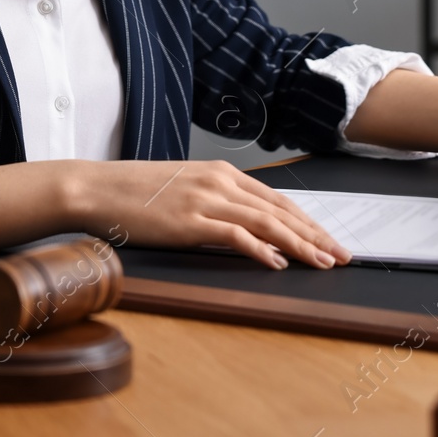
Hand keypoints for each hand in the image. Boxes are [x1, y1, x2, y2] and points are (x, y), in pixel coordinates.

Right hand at [68, 159, 351, 270]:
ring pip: (266, 223)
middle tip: (340, 255)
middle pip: (280, 211)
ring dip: (299, 245)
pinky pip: (235, 235)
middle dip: (315, 234)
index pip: (277, 199)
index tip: (328, 239)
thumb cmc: (134, 192)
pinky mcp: (190, 220)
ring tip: (321, 262)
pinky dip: (260, 250)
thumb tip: (246, 228)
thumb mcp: (184, 188)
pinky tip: (276, 263)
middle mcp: (220, 181)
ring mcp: (205, 199)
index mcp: (221, 172)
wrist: (97, 188)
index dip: (307, 221)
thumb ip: (216, 202)